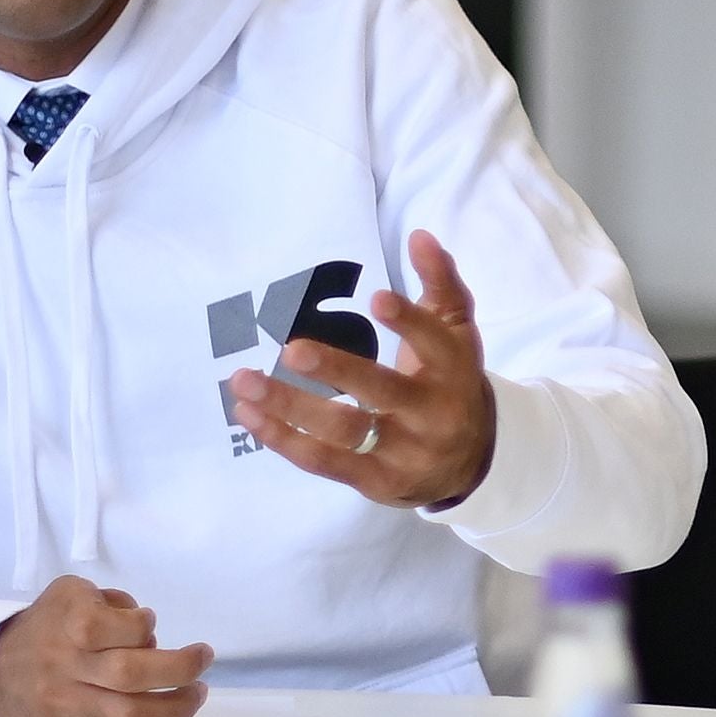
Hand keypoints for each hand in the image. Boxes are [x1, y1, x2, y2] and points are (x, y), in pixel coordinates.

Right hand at [0, 576, 213, 716]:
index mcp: (69, 626)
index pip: (127, 629)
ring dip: (179, 708)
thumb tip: (148, 630)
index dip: (148, 627)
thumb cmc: (46, 629)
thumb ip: (113, 602)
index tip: (149, 626)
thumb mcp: (71, 594)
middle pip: (134, 676)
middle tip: (203, 659)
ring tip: (196, 694)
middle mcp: (64, 670)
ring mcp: (64, 711)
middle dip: (182, 669)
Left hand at [225, 228, 498, 510]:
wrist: (471, 463)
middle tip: (292, 350)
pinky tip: (250, 415)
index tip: (376, 299)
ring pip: (343, 431)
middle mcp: (431, 415)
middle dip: (337, 371)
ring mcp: (402, 452)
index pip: (433, 344)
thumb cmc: (451, 382)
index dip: (408, 323)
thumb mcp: (457, 334)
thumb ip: (441, 283)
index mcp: (453, 372)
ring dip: (290, 407)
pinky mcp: (375, 480)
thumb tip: (419, 236)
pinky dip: (283, 440)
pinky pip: (323, 462)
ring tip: (243, 382)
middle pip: (383, 392)